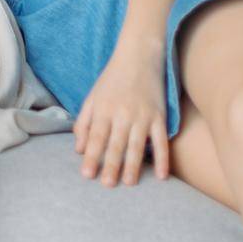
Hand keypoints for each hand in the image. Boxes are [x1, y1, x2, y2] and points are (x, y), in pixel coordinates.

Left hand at [74, 39, 169, 186]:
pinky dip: (163, 158)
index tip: (86, 175)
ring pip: (137, 145)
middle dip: (110, 165)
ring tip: (129, 183)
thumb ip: (84, 122)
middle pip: (115, 144)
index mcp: (104, 109)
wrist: (138, 57)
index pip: (96, 137)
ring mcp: (143, 116)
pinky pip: (162, 141)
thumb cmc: (112, 79)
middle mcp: (122, 114)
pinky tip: (163, 175)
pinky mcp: (160, 116)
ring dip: (133, 165)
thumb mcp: (92, 97)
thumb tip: (78, 148)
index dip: (91, 156)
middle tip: (106, 185)